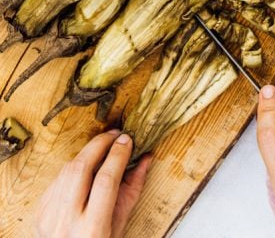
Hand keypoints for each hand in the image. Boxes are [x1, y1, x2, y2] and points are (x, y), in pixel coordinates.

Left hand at [34, 130, 149, 237]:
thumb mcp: (119, 227)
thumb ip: (131, 191)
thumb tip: (145, 159)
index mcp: (91, 229)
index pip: (105, 180)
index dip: (117, 155)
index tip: (126, 140)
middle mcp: (66, 222)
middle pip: (81, 168)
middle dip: (99, 144)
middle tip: (114, 135)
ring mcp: (49, 216)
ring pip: (67, 170)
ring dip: (86, 153)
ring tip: (102, 146)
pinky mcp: (40, 211)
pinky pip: (58, 179)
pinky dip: (73, 168)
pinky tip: (85, 166)